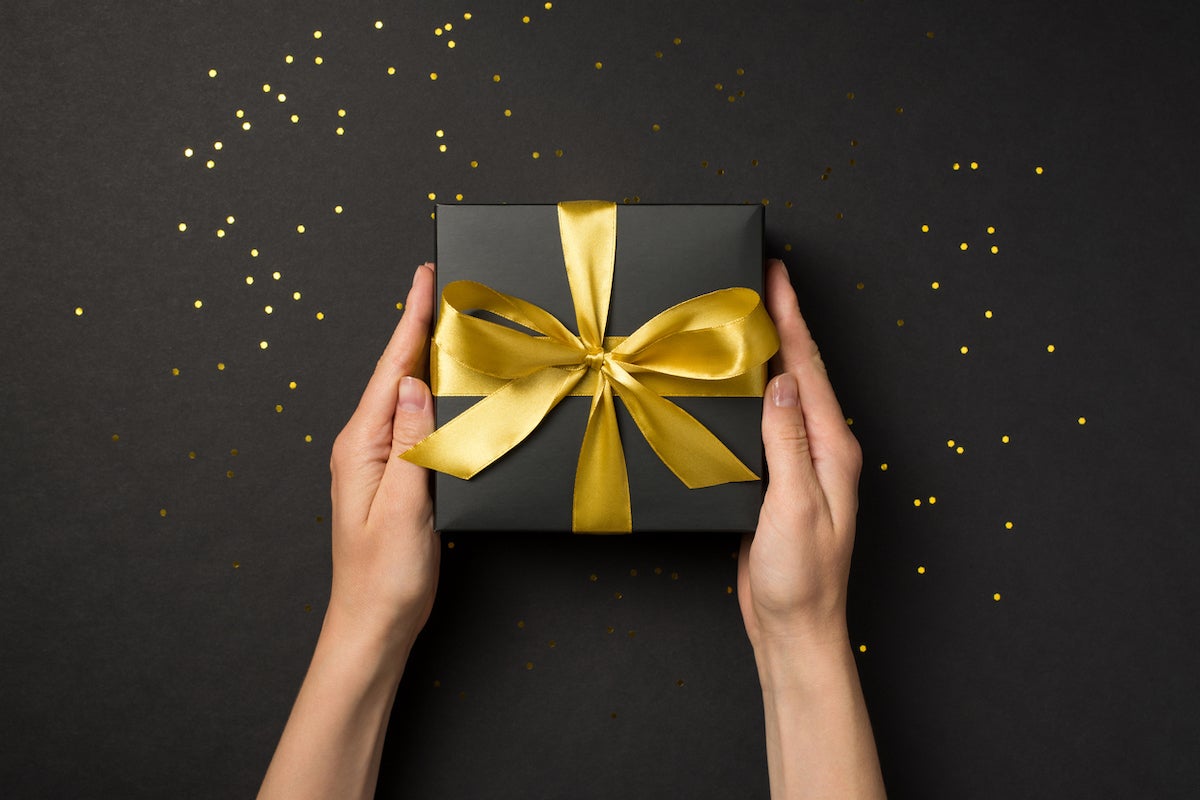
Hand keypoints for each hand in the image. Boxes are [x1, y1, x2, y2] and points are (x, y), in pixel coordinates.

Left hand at [328, 261, 439, 651]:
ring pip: (405, 394)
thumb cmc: (385, 577)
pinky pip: (412, 421)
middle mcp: (363, 445)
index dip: (411, 320)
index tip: (424, 277)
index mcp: (361, 446)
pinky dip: (430, 393)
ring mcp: (375, 460)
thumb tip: (417, 383)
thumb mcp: (402, 508)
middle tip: (442, 284)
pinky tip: (445, 386)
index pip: (392, 369)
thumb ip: (412, 444)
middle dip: (419, 326)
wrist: (372, 627)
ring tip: (448, 320)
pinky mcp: (392, 476)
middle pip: (396, 373)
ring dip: (426, 356)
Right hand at [738, 259, 884, 799]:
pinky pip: (763, 422)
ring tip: (741, 316)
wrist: (794, 629)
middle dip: (780, 321)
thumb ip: (788, 442)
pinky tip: (730, 383)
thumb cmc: (800, 578)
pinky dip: (748, 392)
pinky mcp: (776, 480)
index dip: (790, 318)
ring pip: (780, 393)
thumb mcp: (794, 506)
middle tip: (756, 279)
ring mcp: (799, 464)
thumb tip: (781, 381)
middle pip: (799, 371)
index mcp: (832, 448)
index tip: (775, 276)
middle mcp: (821, 449)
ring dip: (764, 352)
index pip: (808, 368)